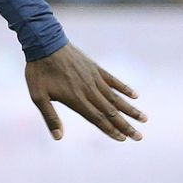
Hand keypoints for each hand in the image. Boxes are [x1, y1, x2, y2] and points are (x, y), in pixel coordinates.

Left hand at [25, 43, 145, 141]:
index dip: (110, 130)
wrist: (44, 43)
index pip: (97, 119)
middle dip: (126, 126)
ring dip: (130, 109)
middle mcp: (89, 90)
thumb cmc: (39, 72)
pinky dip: (125, 88)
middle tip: (140, 137)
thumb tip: (58, 137)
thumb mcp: (38, 96)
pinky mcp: (96, 68)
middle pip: (111, 112)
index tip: (123, 139)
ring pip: (116, 98)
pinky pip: (114, 80)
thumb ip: (50, 117)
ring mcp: (95, 78)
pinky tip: (135, 96)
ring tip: (144, 119)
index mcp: (76, 99)